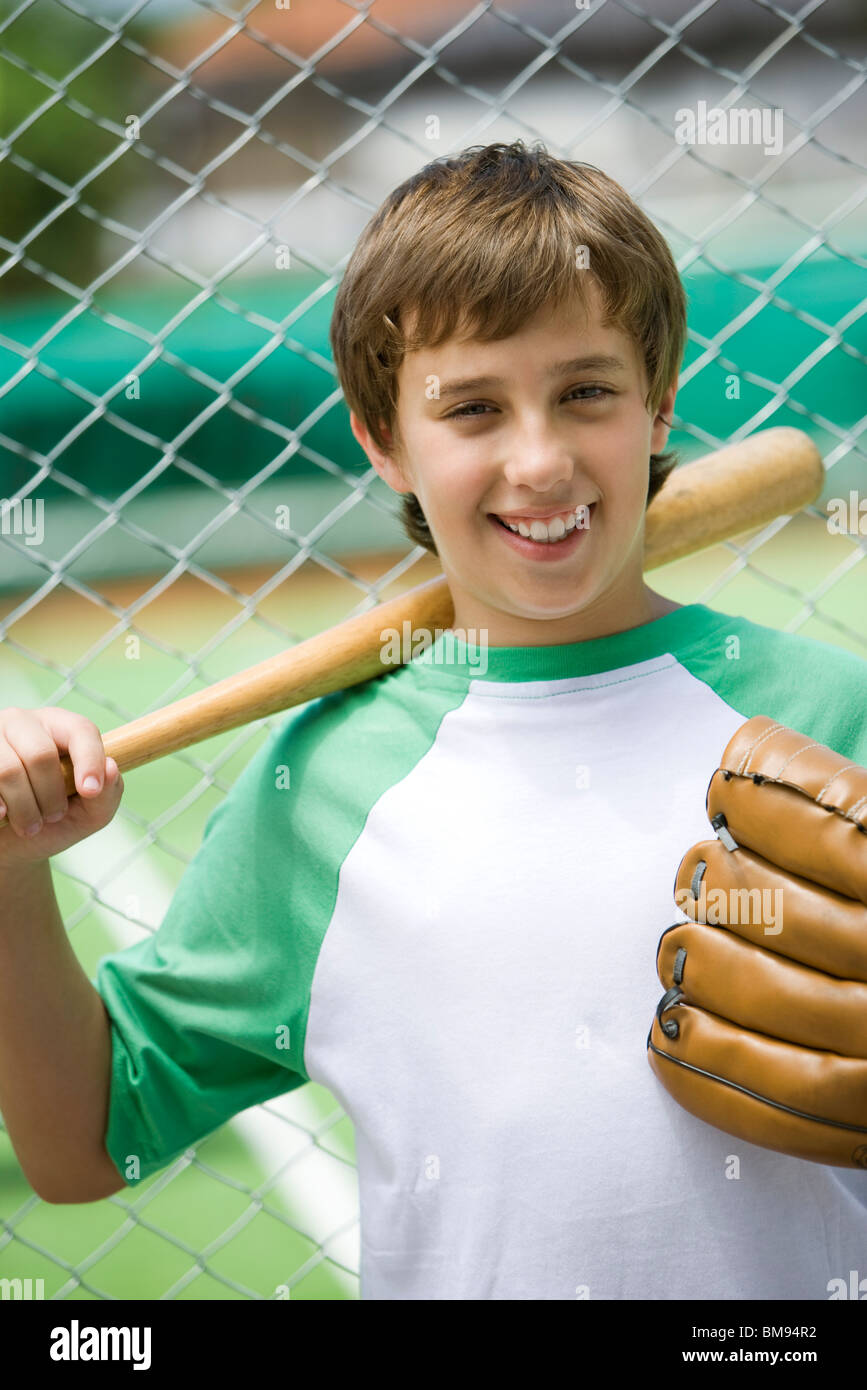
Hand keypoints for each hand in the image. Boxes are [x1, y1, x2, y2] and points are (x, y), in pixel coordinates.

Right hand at [0, 707, 123, 867]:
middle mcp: (24, 722)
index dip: (89, 760)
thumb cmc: (54, 821)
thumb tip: (111, 766)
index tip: (90, 791)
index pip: (80, 731)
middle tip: (53, 817)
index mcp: (61, 727)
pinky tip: (2, 816)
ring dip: (23, 809)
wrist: (12, 844)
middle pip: (40, 755)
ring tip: (29, 824)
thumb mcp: (91, 814)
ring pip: (8, 771)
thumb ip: (108, 793)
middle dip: (50, 797)